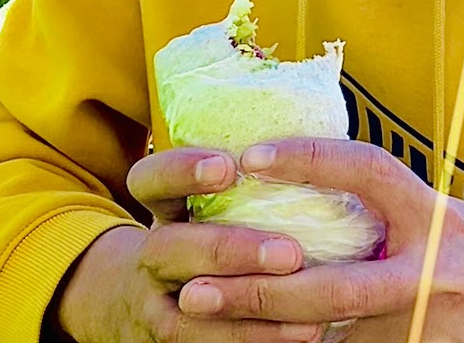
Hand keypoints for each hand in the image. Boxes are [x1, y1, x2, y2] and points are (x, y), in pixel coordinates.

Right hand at [51, 147, 321, 342]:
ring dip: (249, 311)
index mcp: (164, 209)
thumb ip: (249, 180)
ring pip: (187, 314)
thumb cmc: (202, 233)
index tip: (229, 167)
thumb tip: (323, 141)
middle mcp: (152, 256)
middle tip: (291, 252)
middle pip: (168, 249)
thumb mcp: (206, 202)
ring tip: (310, 314)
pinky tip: (301, 337)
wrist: (140, 302)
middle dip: (227, 249)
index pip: (151, 180)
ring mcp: (154, 306)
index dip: (182, 171)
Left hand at [168, 139, 463, 341]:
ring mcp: (426, 328)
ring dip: (269, 340)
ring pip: (331, 341)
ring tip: (209, 333)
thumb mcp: (443, 215)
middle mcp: (431, 271)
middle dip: (258, 294)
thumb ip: (388, 210)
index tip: (252, 155)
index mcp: (434, 216)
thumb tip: (315, 189)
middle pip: (332, 288)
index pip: (367, 171)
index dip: (310, 158)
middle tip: (195, 291)